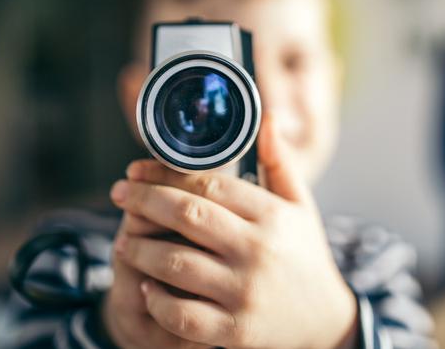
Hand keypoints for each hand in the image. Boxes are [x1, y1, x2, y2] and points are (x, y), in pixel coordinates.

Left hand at [110, 115, 357, 348]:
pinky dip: (158, 302)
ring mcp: (245, 292)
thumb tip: (265, 117)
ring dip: (140, 250)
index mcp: (272, 215)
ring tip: (122, 242)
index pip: (210, 184)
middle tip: (118, 194)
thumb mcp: (300, 206)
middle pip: (188, 216)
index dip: (166, 172)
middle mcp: (258, 250)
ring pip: (177, 264)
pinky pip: (183, 316)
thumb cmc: (306, 256)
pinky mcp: (236, 331)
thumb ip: (279, 162)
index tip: (137, 169)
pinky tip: (146, 289)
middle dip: (143, 201)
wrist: (326, 322)